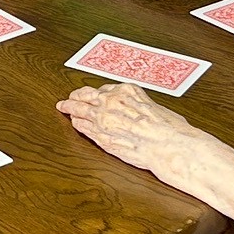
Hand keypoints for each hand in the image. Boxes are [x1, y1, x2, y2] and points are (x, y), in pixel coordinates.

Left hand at [56, 84, 215, 186]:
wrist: (167, 145)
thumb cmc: (169, 129)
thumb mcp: (157, 108)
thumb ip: (143, 108)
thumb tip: (144, 114)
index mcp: (127, 91)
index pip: (105, 88)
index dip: (98, 93)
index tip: (95, 94)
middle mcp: (111, 101)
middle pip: (86, 94)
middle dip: (77, 95)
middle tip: (71, 97)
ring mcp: (102, 118)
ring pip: (79, 109)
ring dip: (70, 108)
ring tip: (64, 107)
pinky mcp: (100, 135)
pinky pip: (83, 126)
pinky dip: (78, 124)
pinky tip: (75, 123)